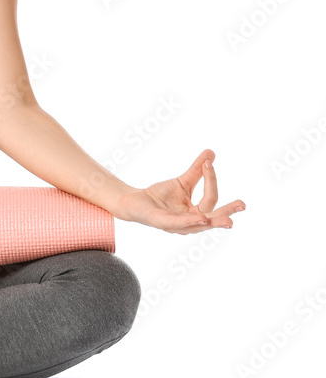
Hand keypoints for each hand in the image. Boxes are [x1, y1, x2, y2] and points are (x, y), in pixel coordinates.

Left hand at [113, 148, 245, 234]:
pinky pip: (178, 223)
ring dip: (214, 221)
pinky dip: (189, 220)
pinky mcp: (163, 223)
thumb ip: (197, 170)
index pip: (210, 197)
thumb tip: (212, 152)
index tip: (208, 162)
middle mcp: (191, 222)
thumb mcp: (182, 182)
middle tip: (243, 205)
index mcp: (197, 213)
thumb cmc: (160, 195)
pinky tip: (200, 218)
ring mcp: (178, 225)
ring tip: (228, 220)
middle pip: (213, 217)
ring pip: (199, 223)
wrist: (135, 201)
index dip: (210, 179)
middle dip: (228, 212)